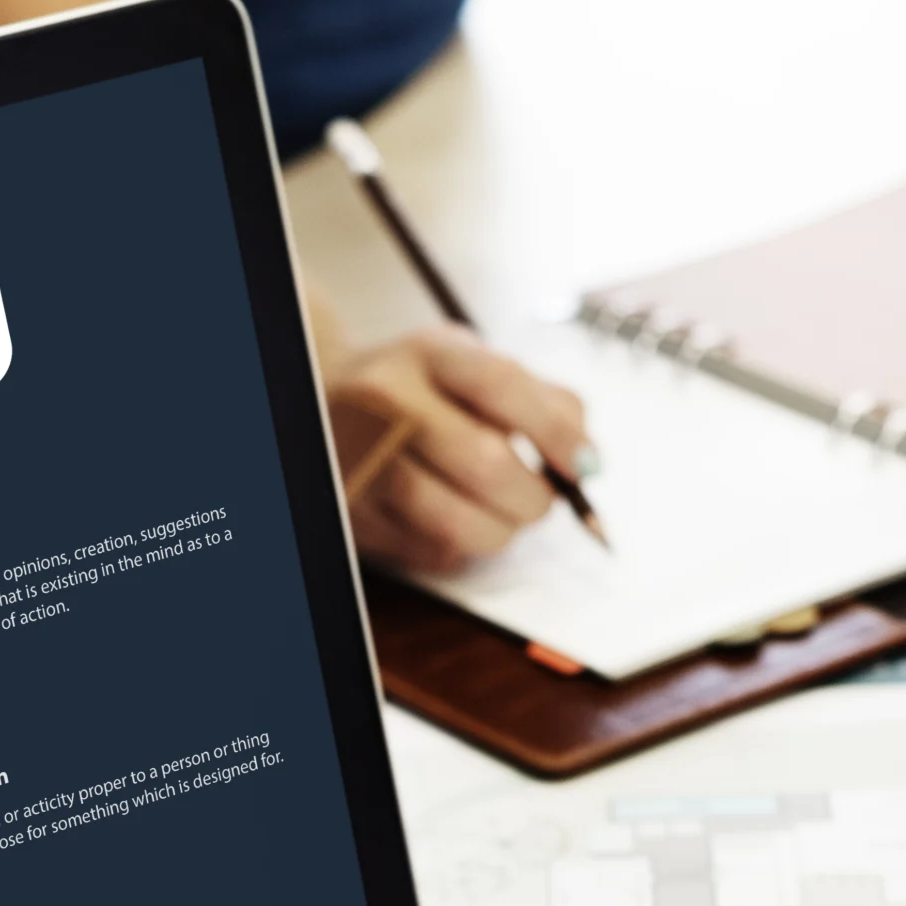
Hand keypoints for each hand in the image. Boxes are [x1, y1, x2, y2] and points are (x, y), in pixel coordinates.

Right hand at [322, 324, 589, 573]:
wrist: (321, 398)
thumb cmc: (415, 386)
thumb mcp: (471, 363)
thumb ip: (539, 398)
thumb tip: (584, 462)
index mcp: (428, 354)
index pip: (502, 386)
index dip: (554, 432)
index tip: (584, 467)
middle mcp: (387, 400)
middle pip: (484, 463)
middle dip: (531, 497)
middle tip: (540, 502)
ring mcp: (362, 459)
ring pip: (452, 520)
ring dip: (498, 531)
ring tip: (505, 519)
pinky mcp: (351, 510)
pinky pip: (423, 551)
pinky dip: (456, 550)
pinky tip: (457, 527)